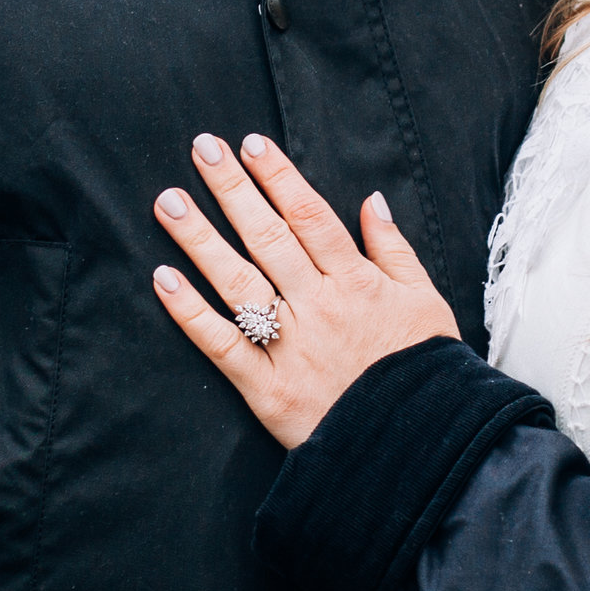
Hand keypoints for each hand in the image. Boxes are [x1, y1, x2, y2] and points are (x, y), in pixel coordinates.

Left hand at [152, 133, 460, 447]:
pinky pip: (223, 344)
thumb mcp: (426, 302)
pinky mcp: (267, 388)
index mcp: (357, 282)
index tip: (252, 145)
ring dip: (200, 239)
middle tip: (202, 150)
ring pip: (239, 281)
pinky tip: (163, 279)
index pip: (311, 217)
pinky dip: (190, 312)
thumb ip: (396, 249)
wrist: (418, 445)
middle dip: (233, 190)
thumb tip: (372, 202)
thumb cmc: (424, 371)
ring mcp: (291, 345)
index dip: (279, 177)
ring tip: (169, 202)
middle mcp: (320, 305)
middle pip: (268, 237)